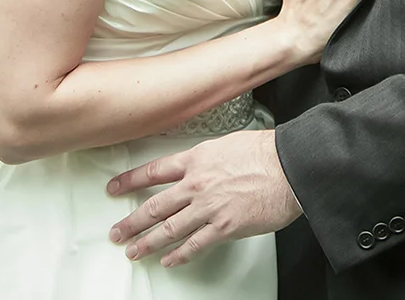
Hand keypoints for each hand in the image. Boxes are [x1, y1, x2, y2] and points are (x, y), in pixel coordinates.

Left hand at [107, 129, 300, 266]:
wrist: (289, 166)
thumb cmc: (266, 153)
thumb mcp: (228, 144)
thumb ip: (208, 158)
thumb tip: (200, 165)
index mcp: (196, 160)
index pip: (153, 171)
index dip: (129, 181)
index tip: (115, 188)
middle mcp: (196, 185)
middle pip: (154, 206)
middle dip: (131, 222)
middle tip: (117, 232)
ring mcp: (208, 207)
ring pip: (168, 229)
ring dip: (148, 243)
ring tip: (135, 251)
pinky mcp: (224, 227)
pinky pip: (195, 245)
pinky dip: (179, 255)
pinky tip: (169, 260)